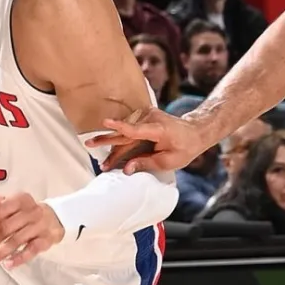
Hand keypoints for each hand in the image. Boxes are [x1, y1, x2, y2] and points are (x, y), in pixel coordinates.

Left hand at [0, 193, 63, 269]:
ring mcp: (40, 226)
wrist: (56, 217)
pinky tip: (7, 264)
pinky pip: (31, 250)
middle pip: (5, 228)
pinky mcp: (47, 239)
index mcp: (20, 199)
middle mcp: (31, 211)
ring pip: (15, 241)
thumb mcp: (14, 204)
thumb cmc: (28, 213)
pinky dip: (18, 258)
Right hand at [86, 108, 207, 172]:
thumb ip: (146, 163)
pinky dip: (121, 141)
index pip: (136, 129)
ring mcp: (147, 115)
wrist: (195, 132)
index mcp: (159, 129)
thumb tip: (126, 169)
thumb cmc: (184, 148)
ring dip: (113, 146)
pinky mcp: (144, 116)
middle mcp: (151, 119)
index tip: (106, 122)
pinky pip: (129, 130)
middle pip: (125, 132)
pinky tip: (112, 151)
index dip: (120, 127)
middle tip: (89, 144)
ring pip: (125, 133)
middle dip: (107, 141)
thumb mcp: (168, 161)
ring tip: (104, 161)